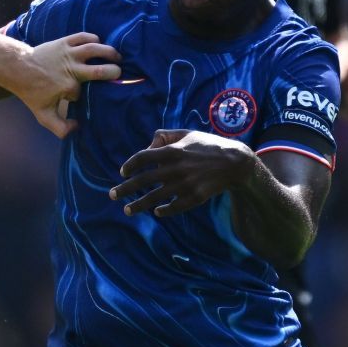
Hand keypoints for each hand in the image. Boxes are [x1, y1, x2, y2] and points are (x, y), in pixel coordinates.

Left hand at [9, 32, 121, 137]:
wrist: (18, 68)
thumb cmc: (32, 92)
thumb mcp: (43, 115)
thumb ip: (60, 128)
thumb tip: (78, 129)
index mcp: (69, 87)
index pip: (87, 92)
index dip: (89, 94)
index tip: (90, 95)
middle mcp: (71, 69)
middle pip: (100, 69)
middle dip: (113, 72)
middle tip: (119, 73)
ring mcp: (68, 54)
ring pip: (94, 49)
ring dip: (109, 52)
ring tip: (118, 57)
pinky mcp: (64, 42)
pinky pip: (83, 37)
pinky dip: (94, 38)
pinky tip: (99, 43)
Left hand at [110, 129, 256, 217]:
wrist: (235, 163)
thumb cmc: (208, 145)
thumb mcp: (187, 134)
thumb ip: (165, 136)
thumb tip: (148, 146)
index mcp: (172, 151)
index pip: (143, 158)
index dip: (130, 165)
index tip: (122, 172)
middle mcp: (175, 169)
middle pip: (143, 181)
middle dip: (125, 189)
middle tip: (112, 195)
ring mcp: (184, 185)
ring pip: (155, 198)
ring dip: (138, 205)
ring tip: (127, 210)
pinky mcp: (194, 197)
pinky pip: (174, 207)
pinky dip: (163, 210)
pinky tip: (156, 212)